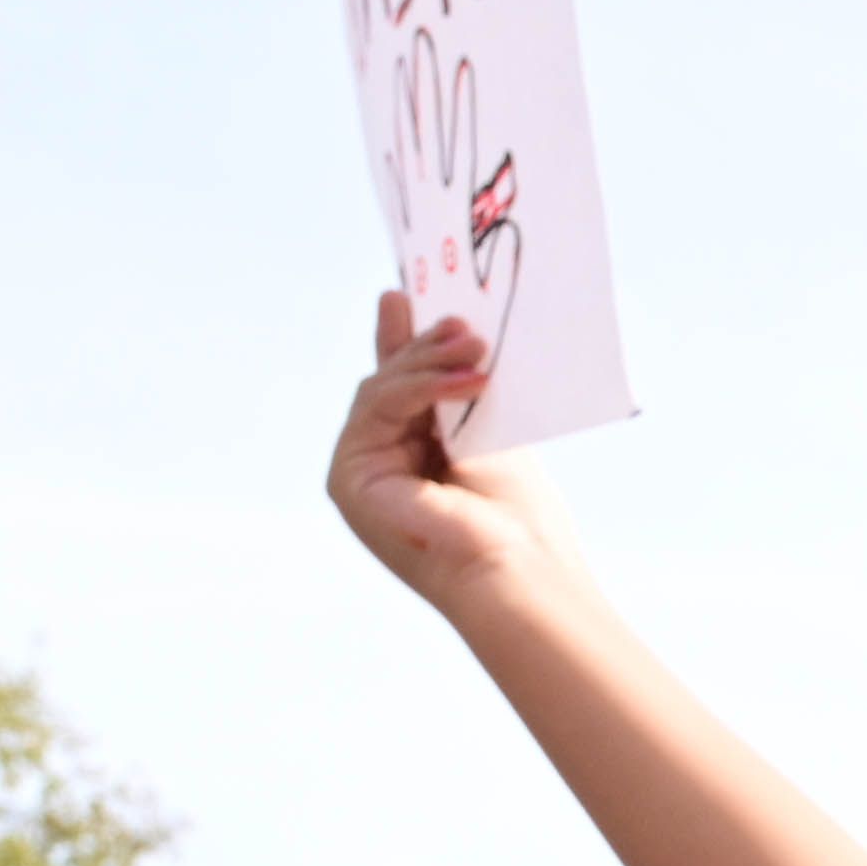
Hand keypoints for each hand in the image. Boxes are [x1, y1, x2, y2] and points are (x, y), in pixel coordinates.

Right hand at [327, 293, 583, 622]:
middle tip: (468, 330)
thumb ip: (442, 377)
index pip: (404, 385)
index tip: (410, 294)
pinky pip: (379, 408)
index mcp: (414, 455)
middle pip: (388, 381)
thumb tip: (403, 303)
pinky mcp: (348, 480)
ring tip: (476, 353)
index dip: (407, 341)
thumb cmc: (517, 515)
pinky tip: (465, 381)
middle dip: (427, 349)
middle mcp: (382, 463)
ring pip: (381, 389)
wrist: (518, 571)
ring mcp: (360, 471)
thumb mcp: (480, 425)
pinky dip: (420, 386)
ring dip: (429, 364)